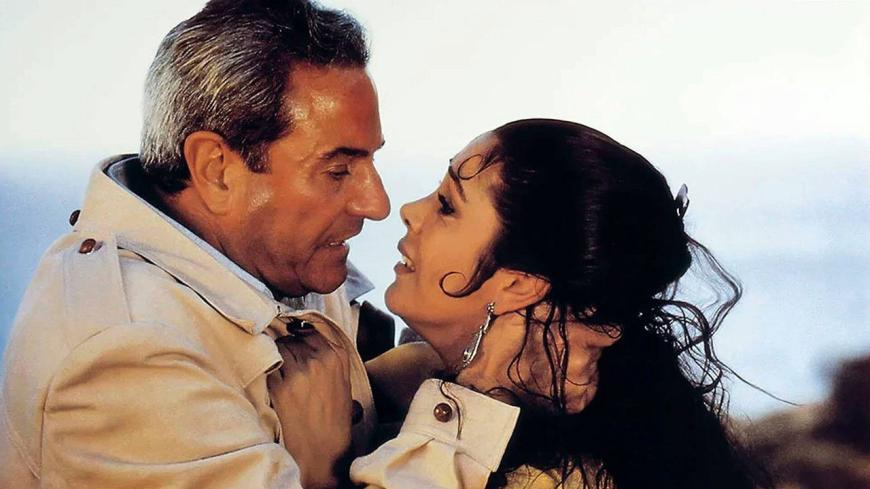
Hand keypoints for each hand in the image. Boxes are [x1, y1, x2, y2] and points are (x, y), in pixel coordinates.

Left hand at [267, 331, 351, 487]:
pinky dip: (269, 371)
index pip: (313, 331)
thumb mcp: (343, 386)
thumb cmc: (335, 422)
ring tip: (280, 368)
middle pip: (294, 339)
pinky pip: (270, 368)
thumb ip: (331, 362)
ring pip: (280, 350)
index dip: (301, 332)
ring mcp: (298, 373)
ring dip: (278, 355)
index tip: (295, 333)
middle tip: (286, 354)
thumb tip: (311, 342)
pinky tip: (274, 380)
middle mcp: (319, 361)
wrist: (322, 452)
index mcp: (337, 359)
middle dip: (288, 344)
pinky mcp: (280, 387)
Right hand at [455, 309, 613, 412]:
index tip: (590, 327)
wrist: (486, 372)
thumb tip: (592, 308)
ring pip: (592, 368)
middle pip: (600, 349)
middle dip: (585, 344)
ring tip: (553, 361)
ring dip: (579, 364)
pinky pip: (586, 389)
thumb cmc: (508, 337)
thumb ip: (567, 308)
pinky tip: (554, 377)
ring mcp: (580, 387)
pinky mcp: (576, 404)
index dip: (600, 327)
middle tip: (559, 343)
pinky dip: (575, 383)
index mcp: (578, 338)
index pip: (612, 332)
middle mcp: (583, 364)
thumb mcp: (536, 310)